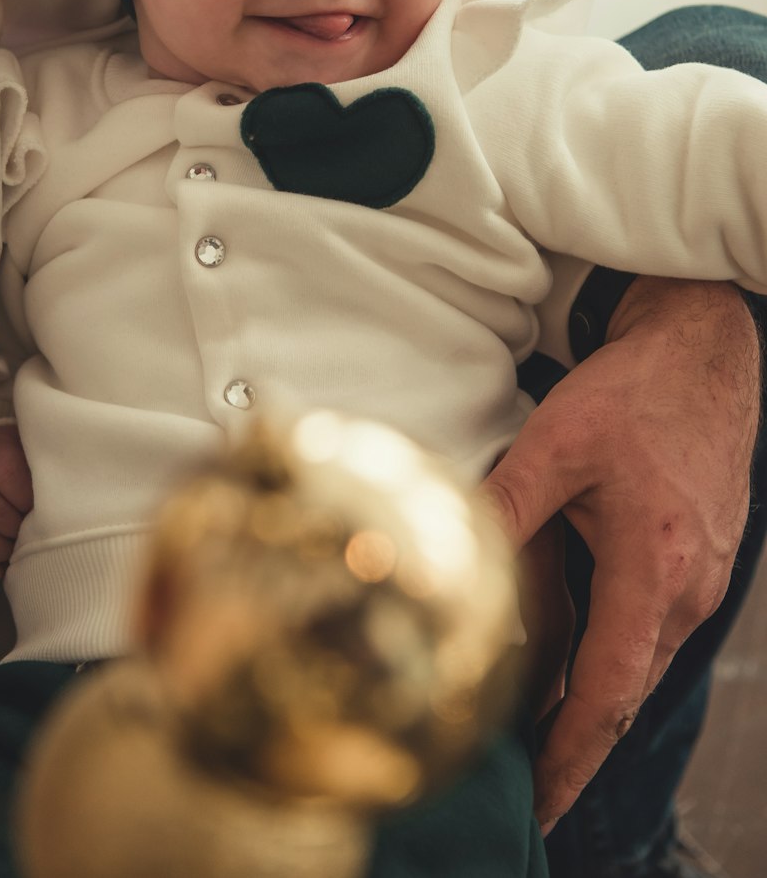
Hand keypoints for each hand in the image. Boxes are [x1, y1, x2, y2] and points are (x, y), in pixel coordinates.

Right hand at [0, 424, 33, 585]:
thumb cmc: (31, 465)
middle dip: (16, 527)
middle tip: (30, 530)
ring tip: (17, 546)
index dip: (26, 497)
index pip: (6, 474)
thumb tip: (54, 505)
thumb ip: (46, 472)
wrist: (6, 463)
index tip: (38, 504)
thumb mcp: (40, 457)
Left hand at [480, 278, 759, 831]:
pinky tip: (574, 657)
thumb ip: (505, 508)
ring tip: (537, 728)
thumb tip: (451, 554)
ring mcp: (700, 578)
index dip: (569, 758)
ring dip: (591, 694)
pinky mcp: (699, 560)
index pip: (605, 695)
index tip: (539, 803)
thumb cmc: (633, 393)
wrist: (702, 350)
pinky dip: (613, 652)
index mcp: (652, 570)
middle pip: (624, 688)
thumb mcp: (555, 445)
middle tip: (521, 776)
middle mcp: (686, 588)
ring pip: (638, 659)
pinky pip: (651, 626)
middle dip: (574, 739)